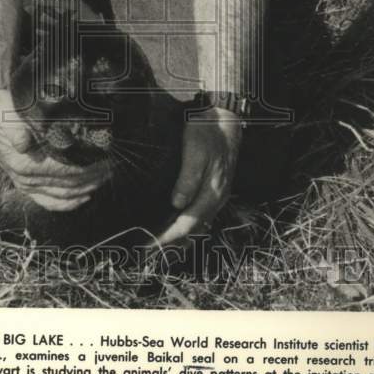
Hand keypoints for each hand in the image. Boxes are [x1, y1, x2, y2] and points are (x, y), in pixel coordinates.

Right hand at [0, 89, 110, 211]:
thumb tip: (22, 143)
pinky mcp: (27, 186)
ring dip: (87, 186)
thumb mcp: (1, 109)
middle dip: (94, 175)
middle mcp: (25, 179)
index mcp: (23, 164)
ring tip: (106, 174)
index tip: (106, 156)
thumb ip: (13, 125)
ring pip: (64, 194)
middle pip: (69, 184)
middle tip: (112, 163)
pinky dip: (70, 203)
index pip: (66, 172)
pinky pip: (51, 202)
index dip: (89, 167)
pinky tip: (85, 196)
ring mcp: (26, 185)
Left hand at [152, 108, 241, 245]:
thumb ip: (188, 178)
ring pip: (197, 226)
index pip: (187, 224)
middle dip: (170, 244)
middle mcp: (216, 199)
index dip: (168, 238)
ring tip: (158, 248)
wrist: (226, 119)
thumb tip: (177, 204)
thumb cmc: (207, 131)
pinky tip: (174, 229)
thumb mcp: (195, 150)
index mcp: (212, 192)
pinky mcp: (213, 190)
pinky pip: (199, 216)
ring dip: (178, 239)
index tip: (150, 246)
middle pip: (192, 230)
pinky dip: (186, 227)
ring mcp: (216, 196)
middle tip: (148, 253)